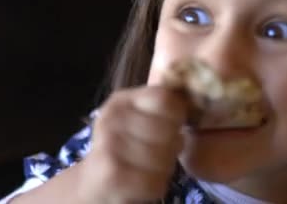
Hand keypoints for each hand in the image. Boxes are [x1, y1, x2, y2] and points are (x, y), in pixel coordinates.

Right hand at [77, 86, 188, 203]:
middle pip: (168, 131)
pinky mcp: (111, 174)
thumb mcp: (138, 119)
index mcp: (122, 100)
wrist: (94, 182)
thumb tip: (191, 105)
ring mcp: (110, 145)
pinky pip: (155, 183)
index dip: (176, 116)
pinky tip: (142, 183)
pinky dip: (155, 188)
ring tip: (150, 168)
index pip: (165, 100)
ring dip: (164, 169)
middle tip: (159, 153)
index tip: (171, 126)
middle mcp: (112, 118)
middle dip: (171, 147)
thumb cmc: (126, 148)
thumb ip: (160, 109)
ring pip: (164, 159)